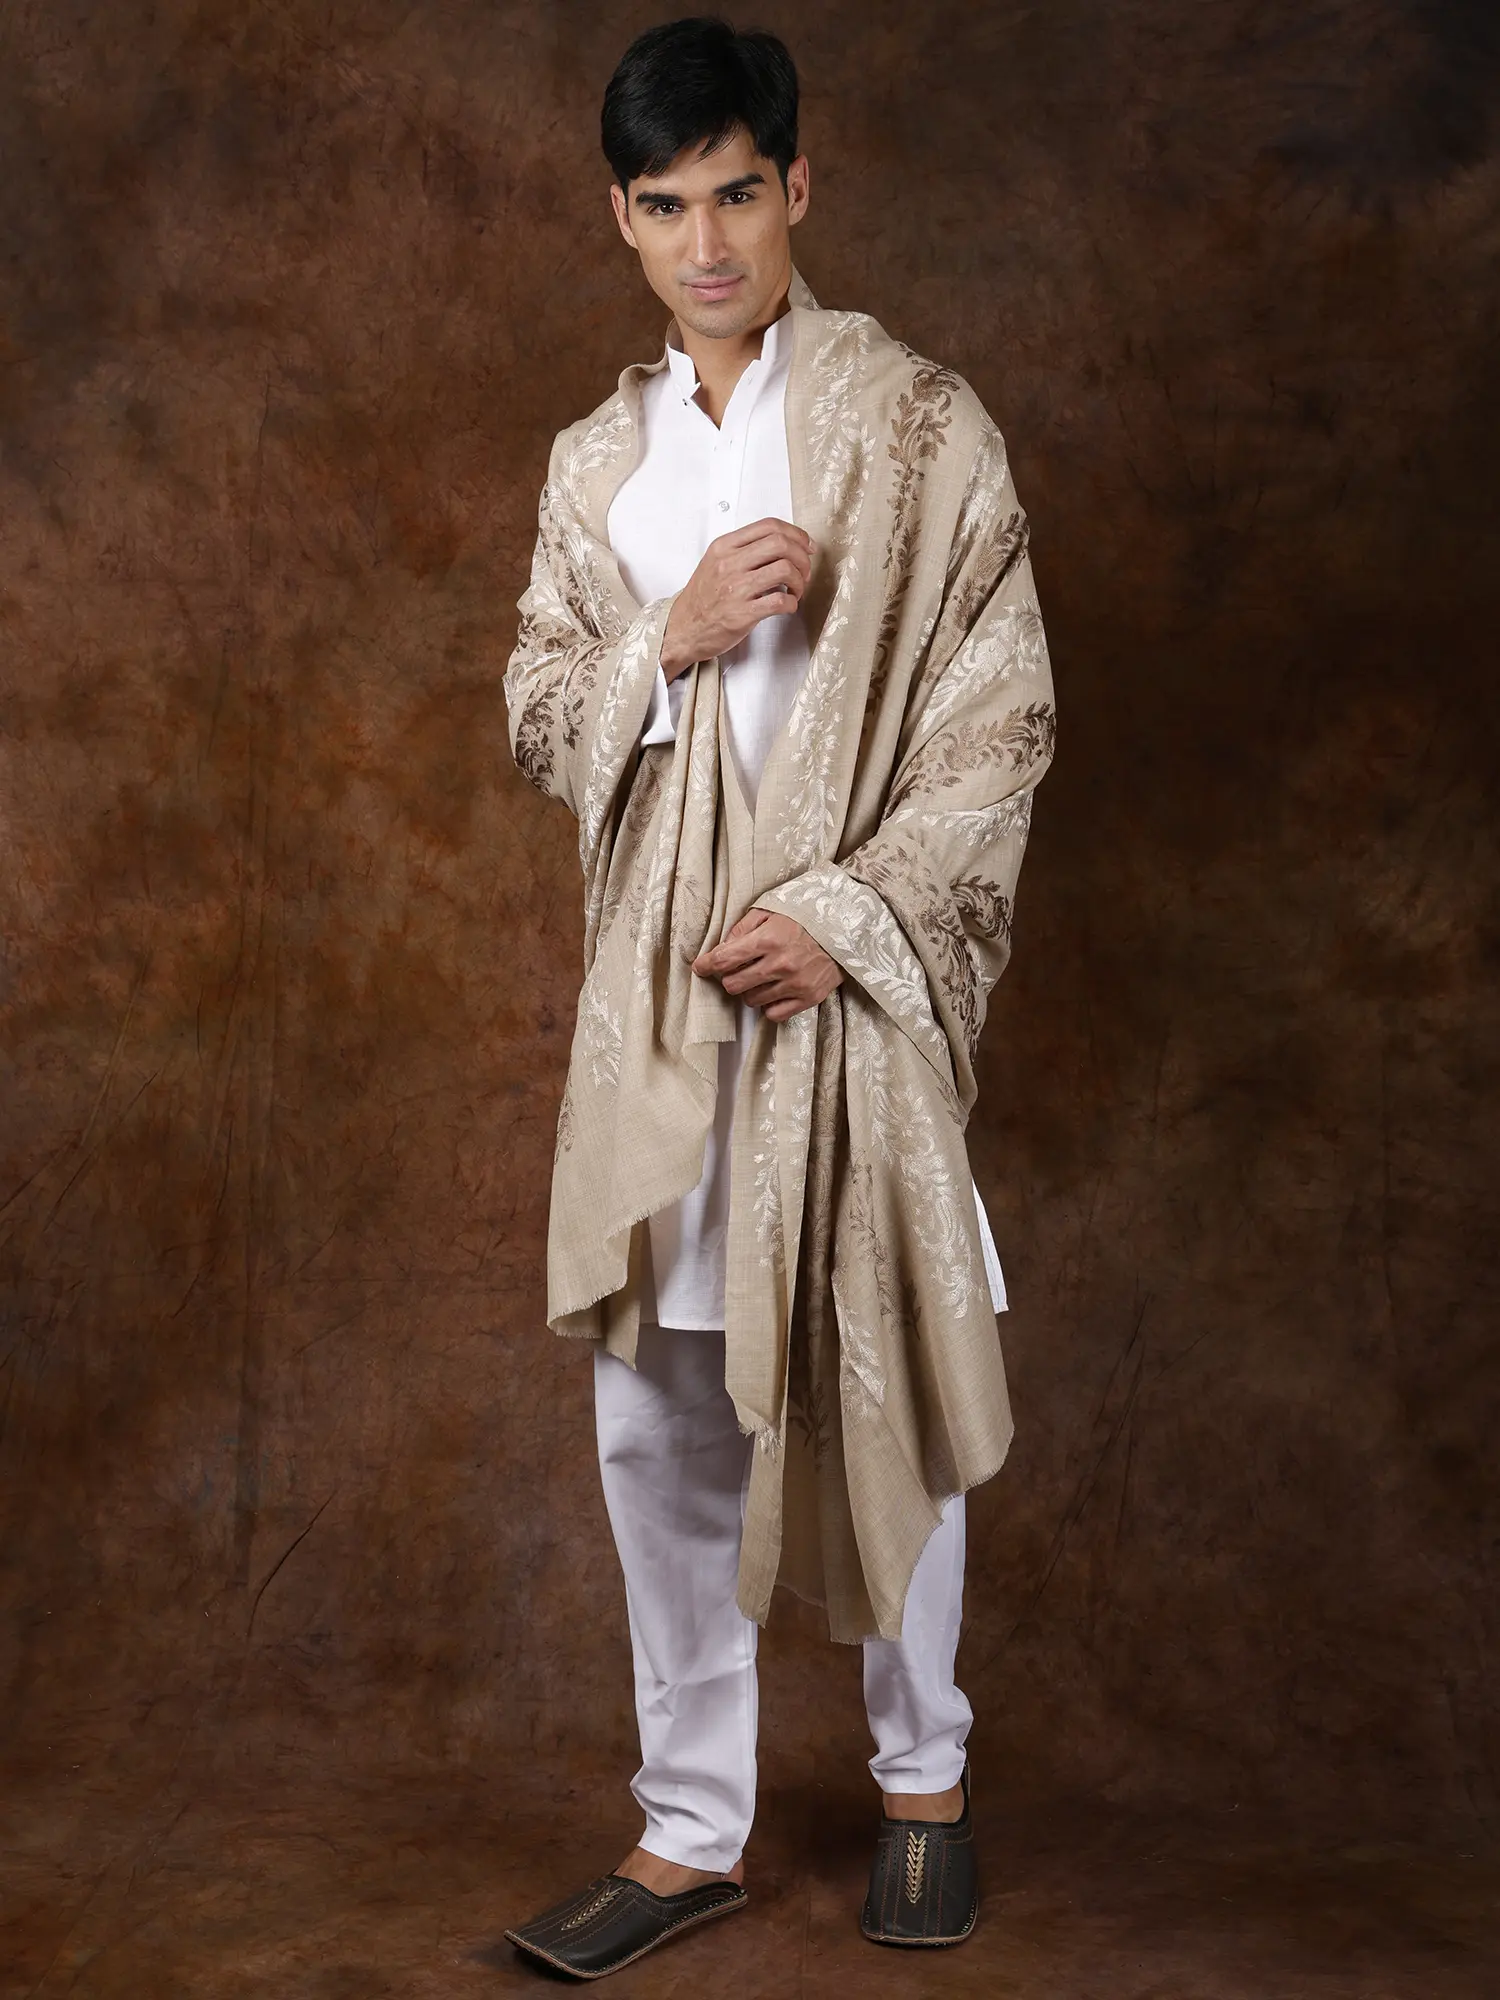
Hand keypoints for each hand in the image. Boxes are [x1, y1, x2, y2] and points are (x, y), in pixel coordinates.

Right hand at [661, 518, 812, 680]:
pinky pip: (780, 601)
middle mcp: (729, 563)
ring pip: (785, 570)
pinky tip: (788, 606)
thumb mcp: (715, 562)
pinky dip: (792, 603)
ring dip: (800, 581)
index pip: (769, 526)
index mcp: (724, 547)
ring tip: (796, 590)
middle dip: (802, 557)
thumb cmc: (703, 598)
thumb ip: (743, 550)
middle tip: (804, 571)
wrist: (683, 629)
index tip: (806, 546)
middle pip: (781, 544)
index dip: (795, 534)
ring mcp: (735, 588)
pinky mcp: (742, 614)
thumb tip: (782, 544)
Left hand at [692, 909, 843, 1021]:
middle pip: (733, 985)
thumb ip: (744, 927)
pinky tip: (774, 991)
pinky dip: (768, 1005)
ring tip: (760, 977)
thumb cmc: (808, 915)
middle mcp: (780, 964)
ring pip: (751, 1001)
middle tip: (736, 970)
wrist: (849, 927)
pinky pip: (774, 1014)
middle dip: (729, 977)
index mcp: (768, 939)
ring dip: (750, 990)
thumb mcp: (773, 909)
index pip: (725, 959)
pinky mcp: (809, 998)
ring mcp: (795, 984)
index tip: (700, 967)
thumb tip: (722, 947)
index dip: (707, 964)